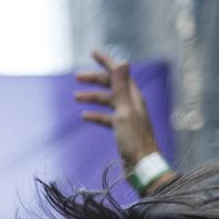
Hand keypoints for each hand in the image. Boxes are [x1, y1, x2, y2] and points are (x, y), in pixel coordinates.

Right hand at [74, 49, 160, 167]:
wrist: (142, 167)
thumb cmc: (134, 140)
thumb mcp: (125, 112)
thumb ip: (121, 87)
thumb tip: (122, 61)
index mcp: (133, 97)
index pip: (119, 73)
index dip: (106, 61)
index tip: (92, 52)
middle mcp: (131, 104)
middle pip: (111, 85)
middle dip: (95, 79)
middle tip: (77, 77)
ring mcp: (126, 117)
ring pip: (107, 101)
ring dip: (92, 97)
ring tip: (76, 97)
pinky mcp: (122, 130)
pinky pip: (106, 118)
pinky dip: (96, 115)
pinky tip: (85, 116)